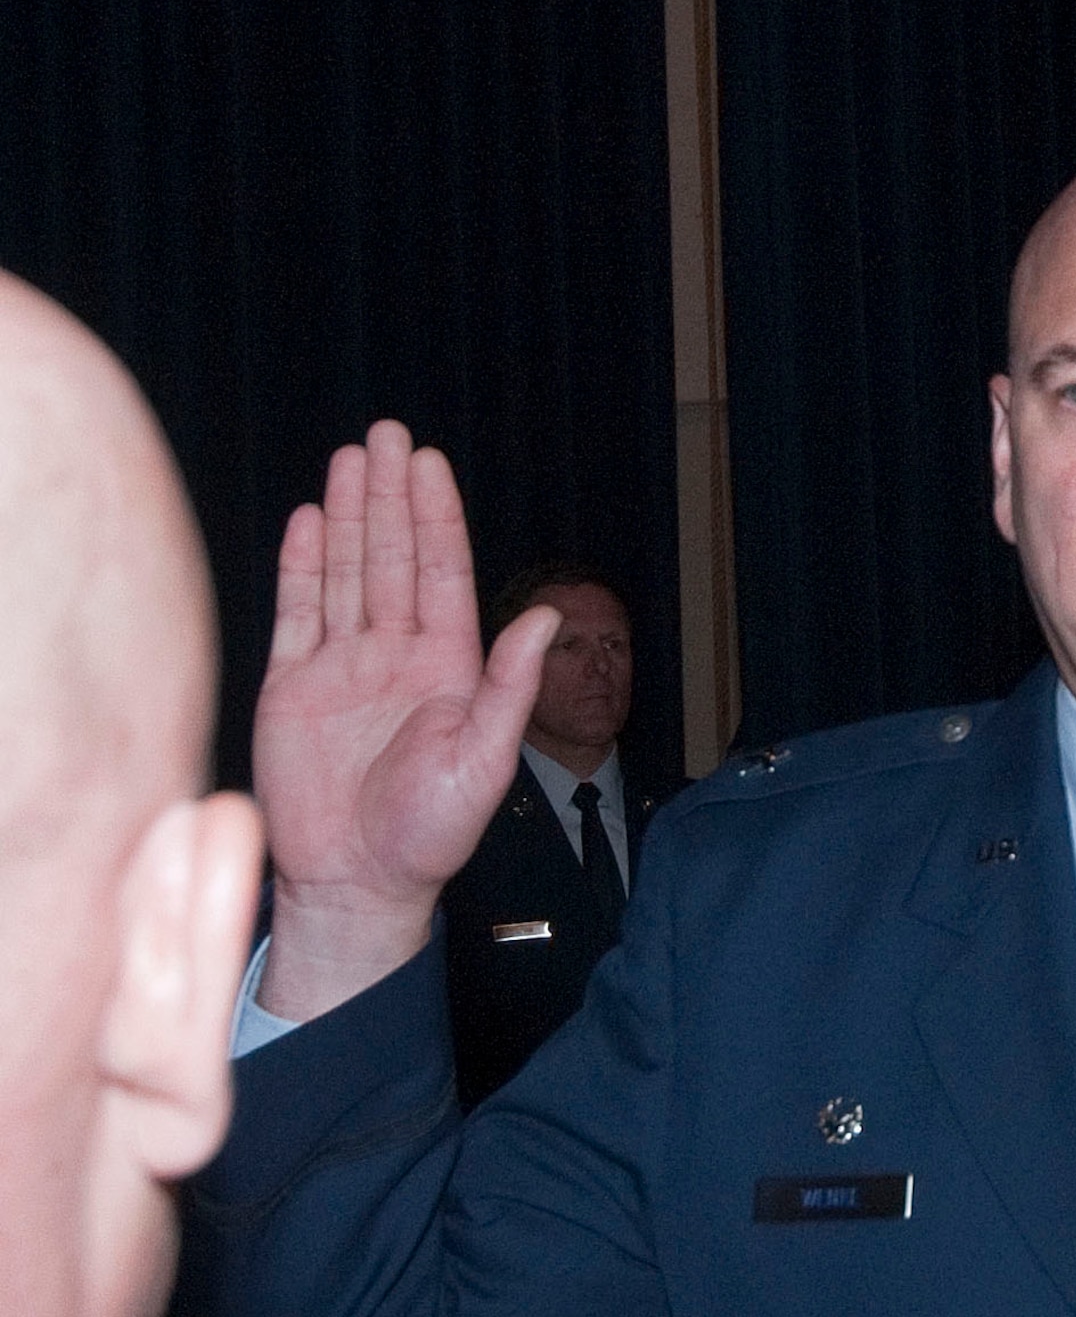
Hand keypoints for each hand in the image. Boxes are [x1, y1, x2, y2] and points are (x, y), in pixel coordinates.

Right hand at [253, 422, 558, 1018]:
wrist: (357, 882)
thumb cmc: (429, 834)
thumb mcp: (485, 761)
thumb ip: (509, 687)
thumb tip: (543, 618)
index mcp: (447, 670)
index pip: (441, 575)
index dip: (435, 517)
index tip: (427, 462)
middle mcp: (395, 658)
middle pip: (392, 560)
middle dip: (390, 498)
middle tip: (387, 434)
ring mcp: (342, 669)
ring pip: (346, 575)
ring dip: (350, 518)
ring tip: (351, 459)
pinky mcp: (292, 688)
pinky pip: (297, 614)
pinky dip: (303, 567)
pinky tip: (311, 521)